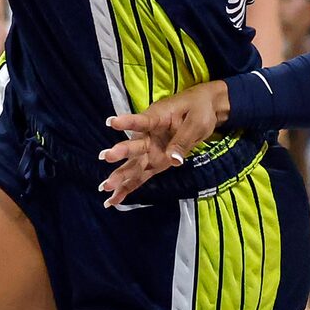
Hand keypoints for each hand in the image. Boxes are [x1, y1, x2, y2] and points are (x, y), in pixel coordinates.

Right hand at [99, 80, 230, 206]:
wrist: (205, 109)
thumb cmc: (199, 110)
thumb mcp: (196, 122)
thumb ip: (182, 141)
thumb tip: (173, 161)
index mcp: (157, 118)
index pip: (141, 121)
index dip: (128, 122)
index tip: (112, 122)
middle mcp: (149, 135)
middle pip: (135, 146)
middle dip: (121, 153)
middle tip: (106, 157)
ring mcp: (150, 149)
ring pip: (134, 164)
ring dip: (120, 176)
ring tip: (104, 187)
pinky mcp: (155, 161)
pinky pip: (140, 176)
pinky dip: (128, 187)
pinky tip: (114, 199)